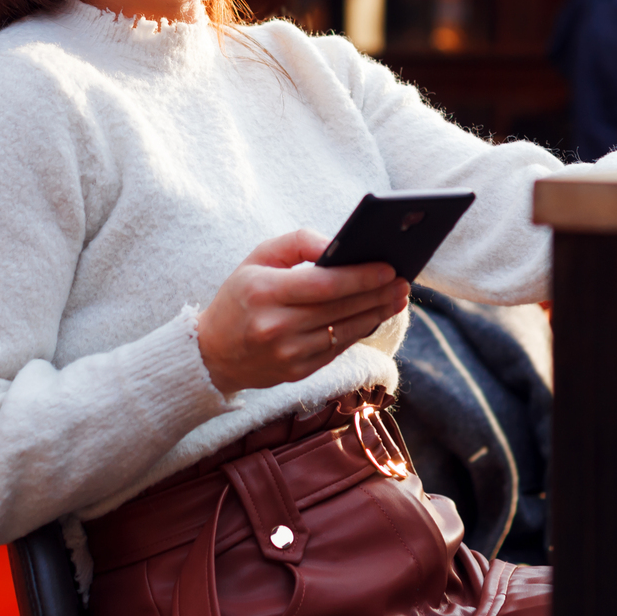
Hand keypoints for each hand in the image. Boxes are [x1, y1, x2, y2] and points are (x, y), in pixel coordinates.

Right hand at [195, 229, 410, 394]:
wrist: (212, 353)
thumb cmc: (241, 295)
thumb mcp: (258, 257)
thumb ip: (298, 242)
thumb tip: (339, 244)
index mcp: (263, 291)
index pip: (323, 285)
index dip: (360, 277)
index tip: (389, 268)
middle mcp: (275, 326)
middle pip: (339, 309)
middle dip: (377, 294)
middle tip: (404, 281)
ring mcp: (287, 354)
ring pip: (344, 332)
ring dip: (376, 314)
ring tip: (397, 298)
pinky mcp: (296, 373)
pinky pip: (337, 349)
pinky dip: (359, 331)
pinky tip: (375, 316)